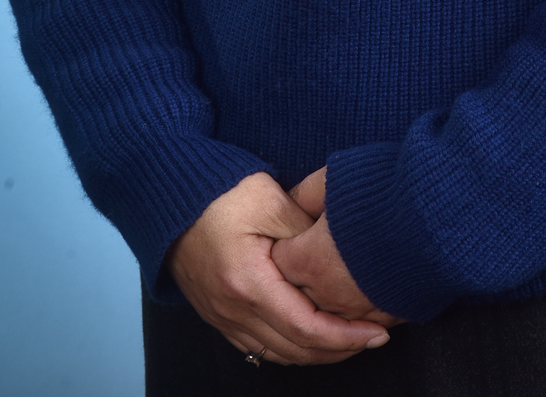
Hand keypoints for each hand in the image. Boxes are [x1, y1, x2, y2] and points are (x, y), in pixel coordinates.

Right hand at [166, 172, 390, 365]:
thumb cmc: (219, 191)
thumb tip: (338, 248)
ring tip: (350, 339)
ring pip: (277, 354)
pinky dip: (289, 348)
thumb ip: (305, 226)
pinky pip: (258, 347)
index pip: (306, 328)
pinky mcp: (218, 314)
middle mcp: (233, 310)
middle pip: (295, 350)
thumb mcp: (269, 197)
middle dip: (339, 349)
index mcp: (249, 283)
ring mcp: (222, 316)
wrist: (169, 197)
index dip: (345, 336)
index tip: (376, 331)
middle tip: (373, 336)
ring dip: (316, 353)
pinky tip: (310, 336)